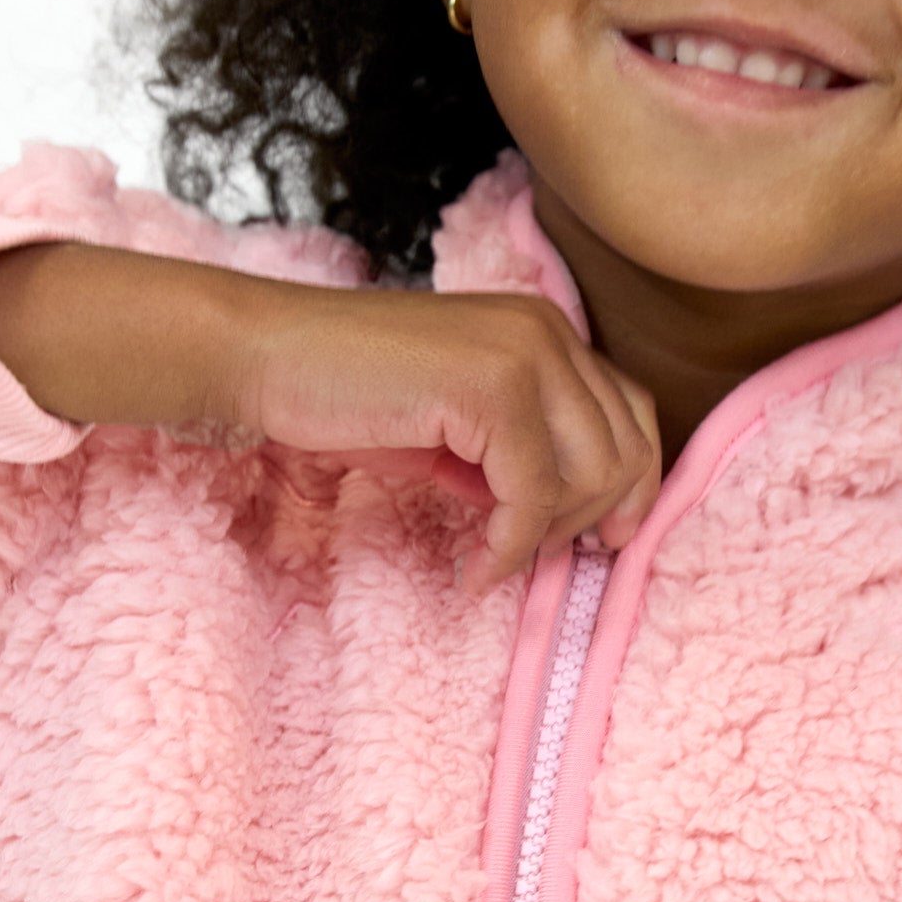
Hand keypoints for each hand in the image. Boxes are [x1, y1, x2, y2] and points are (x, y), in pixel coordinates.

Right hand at [0, 244, 660, 596]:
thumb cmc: (353, 395)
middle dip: (590, 519)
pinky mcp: (489, 388)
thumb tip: (574, 518)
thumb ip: (522, 451)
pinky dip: (510, 547)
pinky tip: (475, 571)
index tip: (608, 541)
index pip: (633, 410)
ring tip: (495, 556)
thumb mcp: (459, 426)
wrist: (267, 358)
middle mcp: (548, 331)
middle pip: (624, 446)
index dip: (635, 483)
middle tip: (536, 557)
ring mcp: (523, 353)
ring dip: (548, 535)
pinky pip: (532, 493)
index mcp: (547, 330)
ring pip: (590, 473)